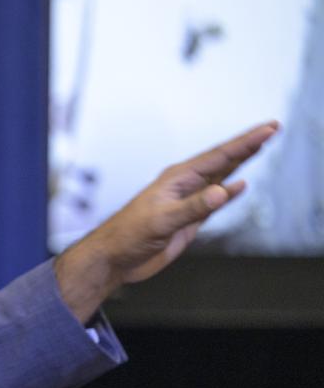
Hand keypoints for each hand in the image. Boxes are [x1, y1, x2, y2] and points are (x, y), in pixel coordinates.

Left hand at [54, 121, 279, 322]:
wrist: (114, 258)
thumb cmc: (126, 236)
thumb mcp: (162, 221)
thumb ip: (193, 207)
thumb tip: (223, 192)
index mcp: (177, 178)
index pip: (219, 156)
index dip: (245, 142)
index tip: (267, 130)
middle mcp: (183, 185)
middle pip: (223, 160)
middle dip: (247, 144)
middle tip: (271, 129)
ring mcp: (187, 201)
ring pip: (220, 176)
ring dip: (241, 162)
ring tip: (260, 145)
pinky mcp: (188, 218)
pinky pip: (214, 200)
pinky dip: (230, 191)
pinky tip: (240, 185)